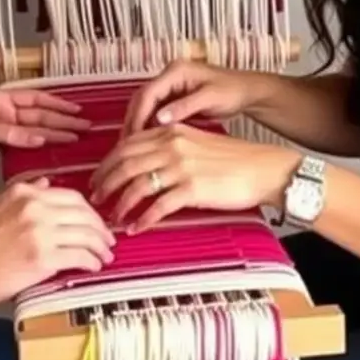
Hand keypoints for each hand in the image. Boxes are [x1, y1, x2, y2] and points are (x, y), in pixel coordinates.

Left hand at [0, 88, 88, 179]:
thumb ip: (5, 132)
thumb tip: (36, 137)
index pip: (34, 100)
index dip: (57, 105)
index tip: (76, 112)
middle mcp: (4, 111)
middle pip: (39, 115)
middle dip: (63, 120)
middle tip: (85, 127)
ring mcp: (3, 127)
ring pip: (36, 129)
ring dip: (56, 133)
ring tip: (76, 137)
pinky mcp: (0, 144)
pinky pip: (27, 142)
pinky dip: (41, 144)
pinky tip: (54, 148)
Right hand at [0, 178, 115, 321]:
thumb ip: (23, 193)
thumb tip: (45, 184)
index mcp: (23, 192)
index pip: (69, 195)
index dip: (88, 209)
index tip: (94, 219)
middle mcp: (33, 207)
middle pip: (82, 211)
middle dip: (100, 226)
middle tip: (107, 237)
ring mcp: (39, 231)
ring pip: (85, 233)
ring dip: (100, 245)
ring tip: (104, 254)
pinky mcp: (43, 257)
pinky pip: (80, 255)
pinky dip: (92, 261)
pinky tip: (94, 265)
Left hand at [90, 123, 299, 232]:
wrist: (263, 168)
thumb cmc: (233, 158)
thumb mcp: (196, 141)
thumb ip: (169, 145)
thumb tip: (143, 161)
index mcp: (171, 131)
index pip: (127, 144)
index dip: (108, 163)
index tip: (98, 177)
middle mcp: (172, 144)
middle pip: (125, 163)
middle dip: (105, 183)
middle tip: (95, 199)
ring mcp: (182, 166)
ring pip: (137, 185)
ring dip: (120, 204)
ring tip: (113, 218)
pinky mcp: (192, 188)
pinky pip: (158, 206)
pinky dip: (143, 219)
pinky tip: (136, 228)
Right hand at [122, 59, 260, 137]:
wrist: (247, 91)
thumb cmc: (232, 91)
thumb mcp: (210, 98)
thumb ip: (184, 107)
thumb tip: (159, 118)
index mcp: (176, 71)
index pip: (148, 93)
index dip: (138, 115)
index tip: (132, 136)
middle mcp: (170, 76)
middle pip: (142, 98)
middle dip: (132, 121)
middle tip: (126, 145)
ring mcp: (171, 86)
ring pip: (145, 105)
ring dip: (138, 124)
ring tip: (132, 147)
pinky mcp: (174, 97)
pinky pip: (155, 111)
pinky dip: (149, 125)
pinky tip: (147, 142)